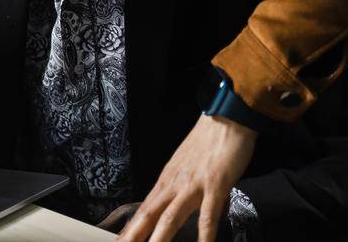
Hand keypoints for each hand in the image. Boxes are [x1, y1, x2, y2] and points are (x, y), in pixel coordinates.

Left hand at [118, 115, 256, 241]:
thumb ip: (177, 188)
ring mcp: (193, 186)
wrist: (226, 118)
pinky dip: (204, 235)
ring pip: (170, 218)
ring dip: (159, 239)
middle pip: (148, 215)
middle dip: (134, 236)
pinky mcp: (214, 185)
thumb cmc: (208, 142)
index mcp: (167, 180)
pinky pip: (208, 215)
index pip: (144, 210)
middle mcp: (174, 184)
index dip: (131, 229)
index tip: (120, 241)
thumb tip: (169, 206)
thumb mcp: (185, 166)